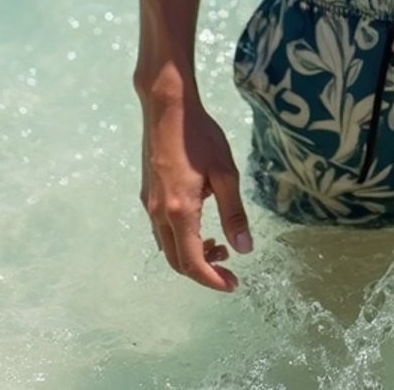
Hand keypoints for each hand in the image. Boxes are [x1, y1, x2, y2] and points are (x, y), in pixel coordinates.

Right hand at [139, 91, 251, 290]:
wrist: (167, 108)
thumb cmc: (200, 137)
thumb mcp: (225, 173)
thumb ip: (234, 213)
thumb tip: (244, 249)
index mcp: (179, 212)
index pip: (193, 263)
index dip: (213, 280)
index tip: (233, 285)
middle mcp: (159, 214)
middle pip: (176, 262)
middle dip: (203, 271)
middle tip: (229, 266)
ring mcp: (150, 205)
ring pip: (167, 247)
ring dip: (191, 254)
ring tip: (217, 243)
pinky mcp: (148, 194)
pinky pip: (161, 230)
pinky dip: (180, 238)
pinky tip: (199, 222)